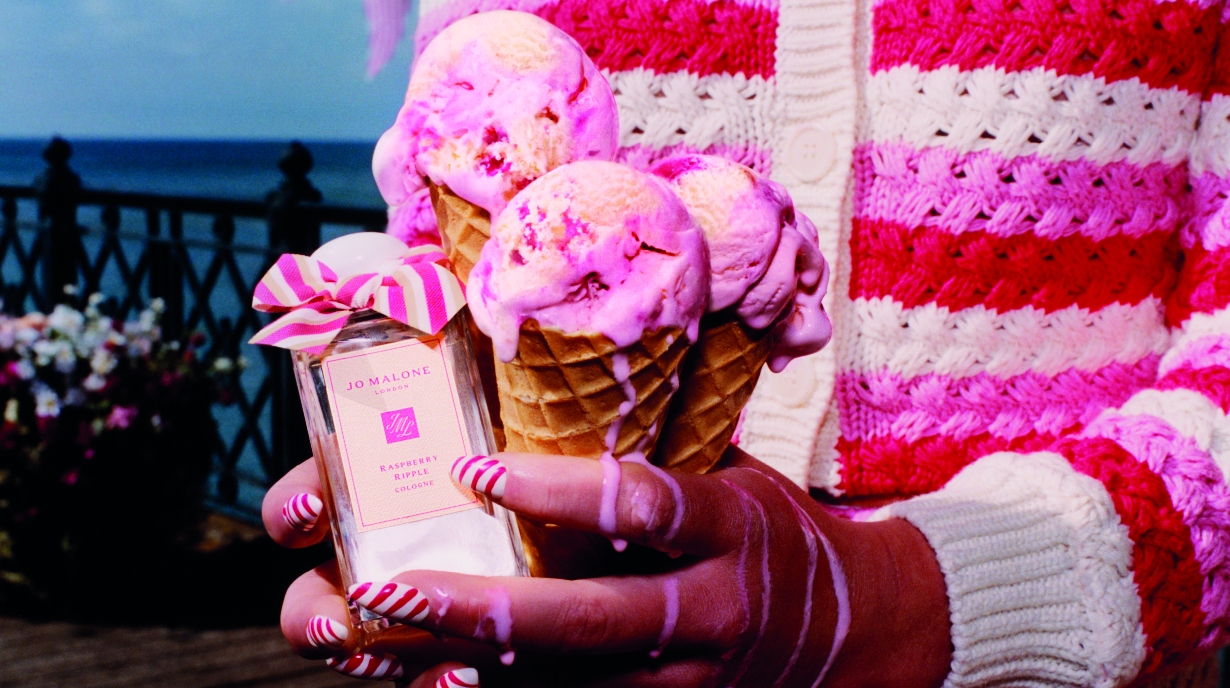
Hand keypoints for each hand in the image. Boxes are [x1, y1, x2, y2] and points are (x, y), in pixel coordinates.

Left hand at [264, 448, 951, 685]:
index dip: (556, 491)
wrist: (855, 633)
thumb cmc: (770, 533)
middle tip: (381, 586)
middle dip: (477, 607)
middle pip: (586, 621)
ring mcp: (690, 681)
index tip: (471, 468)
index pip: (642, 504)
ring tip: (373, 645)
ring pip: (569, 687)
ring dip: (466, 667)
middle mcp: (708, 610)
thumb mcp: (732, 475)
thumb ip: (653, 452)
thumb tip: (543, 381)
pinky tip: (432, 684)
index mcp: (726, 526)